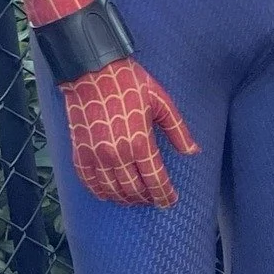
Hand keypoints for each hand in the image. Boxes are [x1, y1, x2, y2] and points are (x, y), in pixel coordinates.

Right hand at [59, 57, 199, 205]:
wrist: (92, 72)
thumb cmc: (130, 84)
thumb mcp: (161, 102)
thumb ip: (178, 131)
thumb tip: (193, 152)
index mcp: (140, 143)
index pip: (155, 180)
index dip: (165, 195)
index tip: (171, 201)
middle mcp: (117, 154)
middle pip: (134, 189)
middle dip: (147, 198)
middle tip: (154, 199)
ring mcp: (96, 156)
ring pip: (112, 190)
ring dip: (125, 199)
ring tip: (135, 200)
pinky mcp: (80, 152)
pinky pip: (88, 182)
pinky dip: (99, 192)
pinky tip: (108, 194)